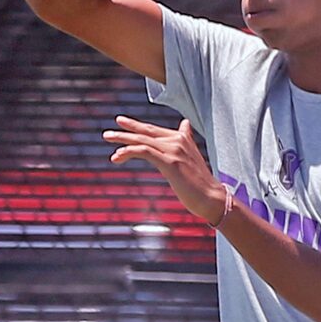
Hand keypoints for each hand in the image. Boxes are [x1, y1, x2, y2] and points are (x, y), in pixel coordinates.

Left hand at [104, 115, 229, 222]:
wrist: (212, 198)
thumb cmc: (201, 184)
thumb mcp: (191, 159)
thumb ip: (186, 141)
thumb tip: (185, 125)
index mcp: (182, 139)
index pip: (156, 130)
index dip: (139, 126)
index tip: (124, 123)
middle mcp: (178, 141)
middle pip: (147, 130)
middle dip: (128, 127)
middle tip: (110, 129)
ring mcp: (174, 150)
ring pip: (143, 139)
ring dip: (123, 138)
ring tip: (107, 138)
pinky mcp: (170, 162)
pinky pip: (144, 151)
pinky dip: (129, 151)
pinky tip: (118, 156)